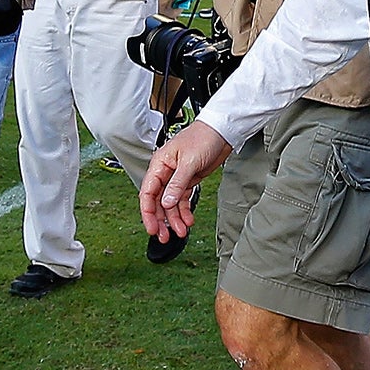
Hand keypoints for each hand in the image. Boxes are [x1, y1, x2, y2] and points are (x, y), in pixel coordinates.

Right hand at [139, 121, 233, 243]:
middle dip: (161, 220)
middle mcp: (165, 173)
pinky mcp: (188, 181)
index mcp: (159, 165)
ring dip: (174, 219)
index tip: (152, 227)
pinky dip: (185, 211)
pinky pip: (182, 200)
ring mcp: (177, 178)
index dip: (148, 212)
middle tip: (164, 236)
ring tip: (181, 231)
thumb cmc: (203, 138)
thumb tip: (166, 203)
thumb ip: (177, 184)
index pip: (148, 192)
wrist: (221, 132)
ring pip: (170, 204)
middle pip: (157, 202)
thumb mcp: (189, 162)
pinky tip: (189, 220)